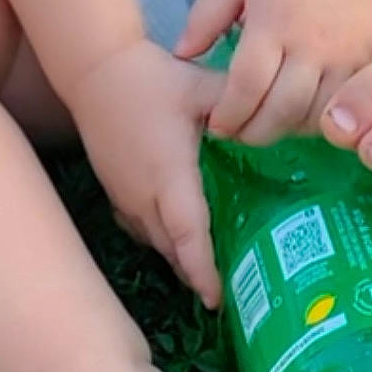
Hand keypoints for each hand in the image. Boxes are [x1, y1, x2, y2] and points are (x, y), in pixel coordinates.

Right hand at [68, 39, 225, 308]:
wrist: (94, 71)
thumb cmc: (150, 78)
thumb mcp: (200, 86)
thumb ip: (238, 105)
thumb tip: (277, 122)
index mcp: (169, 175)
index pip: (186, 235)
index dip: (202, 271)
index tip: (218, 300)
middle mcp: (144, 196)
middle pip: (172, 249)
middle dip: (198, 274)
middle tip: (235, 291)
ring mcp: (125, 197)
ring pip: (155, 242)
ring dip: (180, 258)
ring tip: (212, 270)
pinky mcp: (114, 191)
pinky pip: (140, 229)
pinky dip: (162, 241)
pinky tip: (180, 236)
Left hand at [173, 0, 371, 144]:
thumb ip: (205, 17)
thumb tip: (180, 55)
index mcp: (274, 21)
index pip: (248, 84)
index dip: (228, 114)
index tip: (216, 124)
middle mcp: (312, 43)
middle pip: (281, 110)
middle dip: (252, 132)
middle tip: (236, 132)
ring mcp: (344, 56)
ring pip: (313, 116)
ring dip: (284, 130)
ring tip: (263, 124)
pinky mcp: (367, 63)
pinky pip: (340, 107)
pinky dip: (316, 121)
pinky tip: (296, 114)